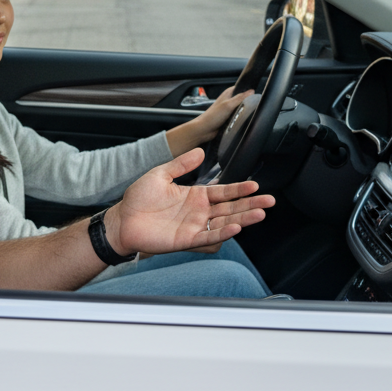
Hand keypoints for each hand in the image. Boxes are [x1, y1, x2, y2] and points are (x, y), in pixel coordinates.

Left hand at [103, 148, 272, 256]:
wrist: (122, 220)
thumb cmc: (138, 199)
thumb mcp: (160, 173)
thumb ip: (181, 164)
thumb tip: (199, 151)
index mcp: (194, 195)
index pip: (222, 191)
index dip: (239, 189)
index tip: (255, 185)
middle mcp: (198, 211)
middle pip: (230, 207)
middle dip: (250, 204)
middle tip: (269, 200)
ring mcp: (194, 226)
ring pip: (224, 221)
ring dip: (243, 217)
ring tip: (261, 213)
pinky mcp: (186, 239)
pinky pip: (208, 236)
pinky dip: (223, 231)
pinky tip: (236, 227)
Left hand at [193, 84, 254, 143]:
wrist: (204, 130)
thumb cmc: (212, 117)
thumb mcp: (228, 105)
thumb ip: (240, 98)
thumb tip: (251, 91)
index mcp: (228, 94)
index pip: (241, 88)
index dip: (248, 90)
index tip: (254, 94)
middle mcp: (228, 100)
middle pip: (243, 99)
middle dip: (247, 102)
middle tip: (249, 107)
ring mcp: (229, 109)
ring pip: (241, 108)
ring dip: (243, 112)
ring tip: (244, 115)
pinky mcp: (229, 118)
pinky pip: (238, 116)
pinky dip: (240, 118)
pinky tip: (241, 120)